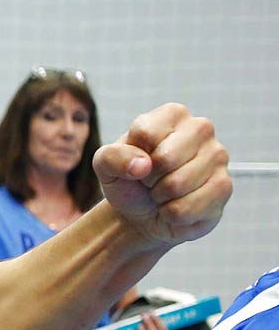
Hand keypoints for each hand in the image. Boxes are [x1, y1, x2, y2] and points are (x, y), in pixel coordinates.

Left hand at [94, 104, 231, 247]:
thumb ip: (111, 157)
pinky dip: (173, 214)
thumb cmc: (127, 181)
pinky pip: (188, 207)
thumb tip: (142, 165)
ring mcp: (218, 156)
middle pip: (165, 159)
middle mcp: (200, 128)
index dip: (132, 157)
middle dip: (149, 178)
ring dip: (161, 198)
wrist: (143, 213)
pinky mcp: (225, 186)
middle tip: (151, 181)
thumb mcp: (105, 165)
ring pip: (177, 185)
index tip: (136, 162)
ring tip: (164, 192)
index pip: (145, 134)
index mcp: (171, 115)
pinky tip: (176, 206)